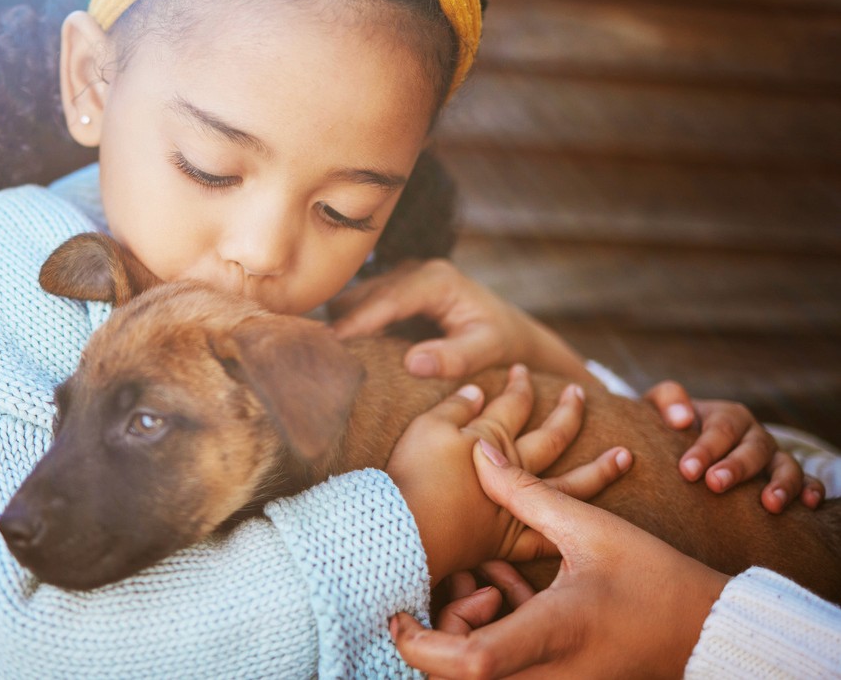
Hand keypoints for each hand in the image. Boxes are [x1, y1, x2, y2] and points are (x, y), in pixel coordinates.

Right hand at [329, 259, 590, 384]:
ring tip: (322, 355)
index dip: (357, 321)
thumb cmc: (502, 341)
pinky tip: (340, 351)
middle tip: (314, 356)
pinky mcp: (392, 291)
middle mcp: (414, 270)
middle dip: (340, 323)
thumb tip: (413, 362)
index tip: (329, 343)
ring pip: (354, 298)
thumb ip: (455, 357)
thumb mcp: (488, 350)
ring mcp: (400, 277)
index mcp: (436, 279)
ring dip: (341, 323)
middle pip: (362, 295)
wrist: (509, 331)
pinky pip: (359, 306)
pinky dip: (348, 326)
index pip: (387, 299)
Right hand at [386, 365, 631, 582]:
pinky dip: (572, 529)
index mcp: (492, 438)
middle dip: (568, 413)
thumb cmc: (413, 476)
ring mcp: (517, 507)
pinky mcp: (509, 541)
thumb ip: (455, 406)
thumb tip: (478, 391)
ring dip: (598, 469)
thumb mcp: (426, 427)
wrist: (408, 530)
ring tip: (624, 456)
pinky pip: (550, 536)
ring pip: (569, 484)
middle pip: (551, 437)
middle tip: (579, 393)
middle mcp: (514, 469)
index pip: (515, 403)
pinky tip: (593, 524)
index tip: (523, 371)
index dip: (521, 385)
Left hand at [389, 442, 730, 678]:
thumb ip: (527, 493)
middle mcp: (548, 675)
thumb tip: (480, 450)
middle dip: (443, 630)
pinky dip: (494, 631)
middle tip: (465, 584)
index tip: (398, 614)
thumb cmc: (658, 582)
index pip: (466, 663)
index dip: (420, 643)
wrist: (709, 630)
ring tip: (492, 583)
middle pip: (460, 675)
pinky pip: (505, 667)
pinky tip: (510, 590)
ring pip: (479, 673)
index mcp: (551, 635)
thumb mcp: (590, 529)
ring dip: (469, 628)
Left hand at [643, 381, 822, 512]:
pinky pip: (807, 480)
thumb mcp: (659, 407)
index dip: (705, 449)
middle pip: (751, 448)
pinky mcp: (784, 476)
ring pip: (785, 465)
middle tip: (715, 485)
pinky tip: (808, 505)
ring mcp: (772, 456)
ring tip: (769, 504)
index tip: (687, 470)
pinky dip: (812, 489)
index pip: (720, 429)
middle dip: (735, 468)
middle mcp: (753, 434)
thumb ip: (667, 401)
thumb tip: (682, 419)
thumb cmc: (669, 427)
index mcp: (726, 416)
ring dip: (781, 483)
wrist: (681, 443)